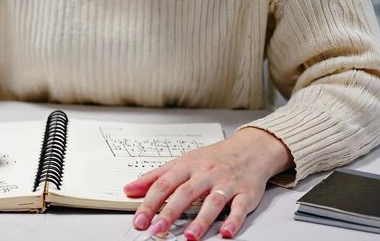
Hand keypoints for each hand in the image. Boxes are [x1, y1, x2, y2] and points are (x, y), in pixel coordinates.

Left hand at [123, 128, 292, 239]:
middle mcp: (206, 174)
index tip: (140, 220)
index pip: (164, 184)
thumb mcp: (182, 162)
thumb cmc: (214, 157)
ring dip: (202, 220)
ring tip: (190, 237)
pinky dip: (234, 220)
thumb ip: (155, 176)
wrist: (250, 148)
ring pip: (213, 201)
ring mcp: (227, 183)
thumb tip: (129, 189)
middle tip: (157, 229)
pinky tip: (226, 232)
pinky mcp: (246, 193)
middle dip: (170, 212)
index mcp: (188, 166)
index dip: (150, 203)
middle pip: (186, 193)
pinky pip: (240, 207)